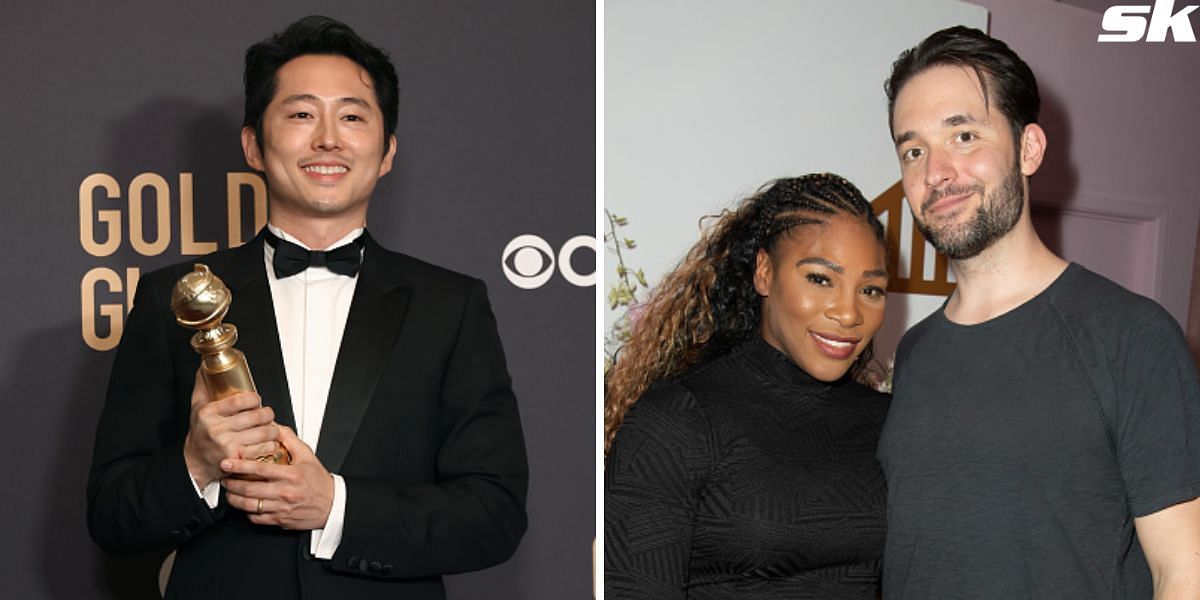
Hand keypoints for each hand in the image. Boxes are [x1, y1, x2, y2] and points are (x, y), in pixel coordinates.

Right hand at [182, 370, 279, 487]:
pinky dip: (271, 445)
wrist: (194, 460)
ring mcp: (227, 445)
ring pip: (265, 432)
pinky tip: (268, 442)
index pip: (241, 400)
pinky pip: (264, 448)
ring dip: (273, 429)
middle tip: (267, 414)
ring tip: (270, 428)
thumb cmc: (201, 431)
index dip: (255, 399)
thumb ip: (203, 385)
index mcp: (209, 413)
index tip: (256, 400)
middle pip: (257, 416)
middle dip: (268, 414)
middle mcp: (217, 429)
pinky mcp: (237, 459)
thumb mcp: (198, 406)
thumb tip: (205, 365)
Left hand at [221, 426, 334, 529]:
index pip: (259, 469)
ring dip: (235, 499)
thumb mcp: (308, 456)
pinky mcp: (280, 520)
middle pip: (250, 489)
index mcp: (291, 475)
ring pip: (250, 506)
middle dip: (232, 484)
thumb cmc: (319, 482)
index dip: (240, 466)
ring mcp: (281, 508)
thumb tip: (275, 427)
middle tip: (224, 479)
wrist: (332, 505)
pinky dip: (247, 512)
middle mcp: (285, 492)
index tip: (227, 463)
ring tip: (229, 493)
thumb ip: (290, 440)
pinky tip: (245, 505)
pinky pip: (257, 518)